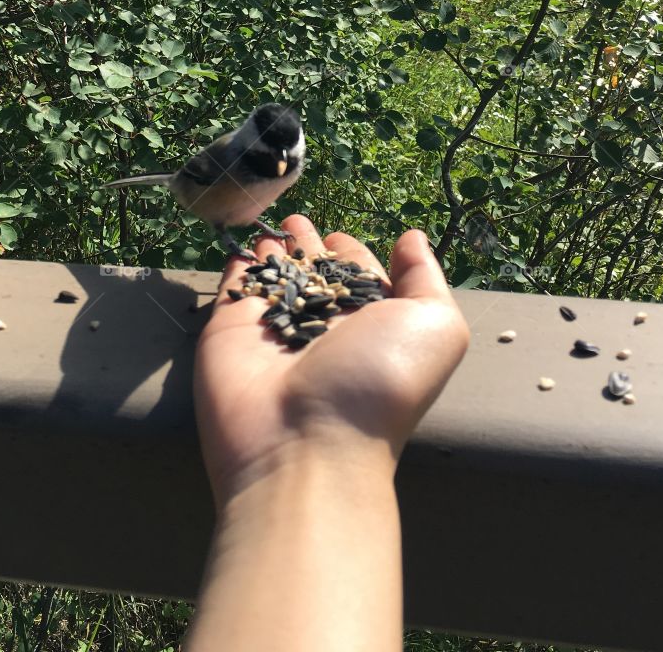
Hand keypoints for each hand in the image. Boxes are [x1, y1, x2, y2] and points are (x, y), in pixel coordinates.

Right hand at [193, 215, 469, 506]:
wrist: (306, 444)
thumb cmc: (379, 382)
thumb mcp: (433, 326)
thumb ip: (424, 277)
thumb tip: (412, 237)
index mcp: (370, 321)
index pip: (359, 276)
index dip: (351, 254)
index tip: (340, 235)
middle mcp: (323, 323)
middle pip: (314, 273)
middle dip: (308, 246)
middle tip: (297, 218)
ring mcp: (274, 325)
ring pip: (275, 275)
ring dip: (273, 249)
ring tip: (271, 225)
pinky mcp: (230, 328)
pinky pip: (235, 286)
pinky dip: (238, 265)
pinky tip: (243, 247)